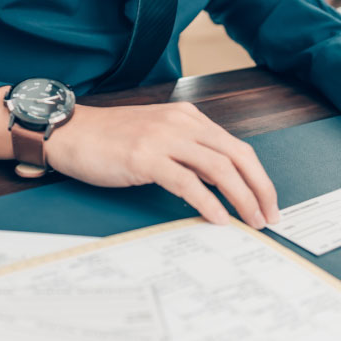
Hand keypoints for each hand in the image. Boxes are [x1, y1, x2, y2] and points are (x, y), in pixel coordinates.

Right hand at [45, 102, 279, 228]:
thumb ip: (191, 154)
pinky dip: (208, 202)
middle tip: (270, 217)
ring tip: (251, 221)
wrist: (71, 133)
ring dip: (241, 198)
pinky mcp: (145, 157)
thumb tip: (223, 185)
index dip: (259, 177)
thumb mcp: (161, 138)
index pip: (238, 148)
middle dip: (260, 189)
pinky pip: (187, 181)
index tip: (268, 202)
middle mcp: (183, 123)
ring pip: (219, 168)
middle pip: (238, 156)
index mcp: (190, 118)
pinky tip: (218, 218)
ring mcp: (164, 138)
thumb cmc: (113, 140)